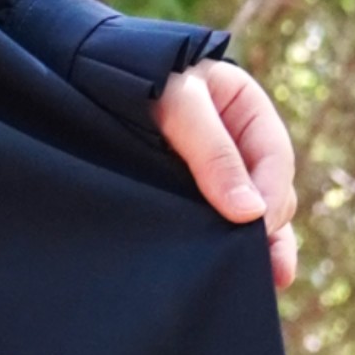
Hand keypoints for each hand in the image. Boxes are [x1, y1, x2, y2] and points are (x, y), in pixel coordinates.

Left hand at [154, 56, 296, 287]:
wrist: (80, 70)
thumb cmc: (134, 75)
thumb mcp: (180, 106)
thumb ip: (213, 155)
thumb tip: (250, 214)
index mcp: (246, 111)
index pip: (274, 160)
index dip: (272, 196)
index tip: (259, 229)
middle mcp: (235, 142)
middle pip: (268, 192)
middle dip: (270, 231)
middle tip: (273, 274)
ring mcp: (210, 170)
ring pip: (245, 212)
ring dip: (254, 245)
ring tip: (263, 284)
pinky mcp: (184, 192)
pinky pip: (212, 220)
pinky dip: (221, 243)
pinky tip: (224, 271)